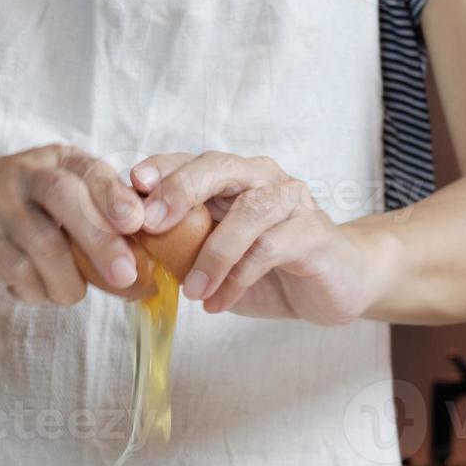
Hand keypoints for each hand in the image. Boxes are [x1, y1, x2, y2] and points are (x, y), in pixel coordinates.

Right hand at [0, 144, 147, 305]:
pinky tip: (32, 290)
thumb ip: (94, 225)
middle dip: (100, 239)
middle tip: (125, 275)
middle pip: (66, 198)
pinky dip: (34, 290)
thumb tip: (144, 274)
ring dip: (66, 280)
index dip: (116, 195)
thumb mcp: (51, 200)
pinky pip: (15, 271)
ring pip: (42, 243)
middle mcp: (26, 175)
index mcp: (56, 161)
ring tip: (69, 293)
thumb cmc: (8, 209)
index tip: (138, 222)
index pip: (91, 171)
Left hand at [130, 152, 391, 324]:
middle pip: (219, 167)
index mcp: (233, 178)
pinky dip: (240, 278)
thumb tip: (128, 252)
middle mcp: (262, 178)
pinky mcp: (313, 232)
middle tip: (152, 223)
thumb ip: (180, 249)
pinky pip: (272, 248)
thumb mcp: (216, 259)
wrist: (338, 284)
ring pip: (249, 211)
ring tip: (193, 291)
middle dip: (181, 190)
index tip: (132, 185)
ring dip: (214, 253)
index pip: (191, 161)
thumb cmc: (271, 268)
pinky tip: (219, 303)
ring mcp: (291, 201)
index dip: (161, 169)